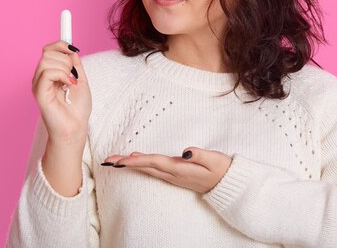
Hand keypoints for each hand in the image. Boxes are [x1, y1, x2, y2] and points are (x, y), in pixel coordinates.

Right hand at [31, 40, 91, 146]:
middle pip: (47, 52)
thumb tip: (71, 48)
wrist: (76, 127)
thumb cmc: (77, 108)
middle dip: (66, 59)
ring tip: (71, 82)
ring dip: (65, 68)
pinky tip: (69, 84)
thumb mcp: (80, 79)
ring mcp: (38, 84)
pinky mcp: (38, 92)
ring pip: (47, 60)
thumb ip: (74, 64)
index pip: (49, 49)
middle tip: (74, 75)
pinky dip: (62, 75)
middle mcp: (41, 77)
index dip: (60, 44)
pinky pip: (47, 72)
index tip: (74, 48)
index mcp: (50, 73)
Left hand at [102, 147, 232, 193]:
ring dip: (131, 164)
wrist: (229, 184)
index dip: (136, 161)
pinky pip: (154, 170)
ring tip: (115, 161)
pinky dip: (142, 165)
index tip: (120, 161)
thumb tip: (184, 151)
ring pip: (148, 169)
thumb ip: (198, 155)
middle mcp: (173, 174)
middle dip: (126, 164)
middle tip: (107, 160)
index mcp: (180, 169)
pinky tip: (136, 160)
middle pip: (145, 167)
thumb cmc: (222, 169)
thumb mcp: (214, 159)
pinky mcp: (176, 175)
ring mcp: (174, 176)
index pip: (154, 162)